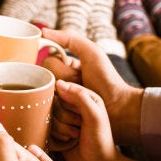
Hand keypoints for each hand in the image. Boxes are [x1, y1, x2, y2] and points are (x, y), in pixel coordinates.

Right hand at [41, 28, 143, 145]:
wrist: (119, 112)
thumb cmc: (107, 81)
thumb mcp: (92, 53)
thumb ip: (70, 39)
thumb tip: (42, 32)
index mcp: (61, 69)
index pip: (46, 66)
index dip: (60, 72)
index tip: (76, 76)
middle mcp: (55, 87)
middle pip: (42, 86)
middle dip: (63, 92)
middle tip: (80, 95)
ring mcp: (54, 107)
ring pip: (42, 107)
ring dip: (63, 111)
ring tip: (80, 113)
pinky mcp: (55, 126)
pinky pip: (46, 125)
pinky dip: (59, 127)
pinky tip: (74, 128)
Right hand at [51, 80, 120, 160]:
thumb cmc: (100, 140)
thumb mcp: (94, 115)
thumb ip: (79, 97)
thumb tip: (58, 83)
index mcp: (85, 98)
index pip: (64, 89)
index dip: (67, 102)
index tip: (79, 115)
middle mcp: (73, 107)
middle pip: (53, 103)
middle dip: (64, 118)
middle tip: (78, 128)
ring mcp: (64, 120)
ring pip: (48, 116)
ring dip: (60, 129)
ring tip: (74, 136)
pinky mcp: (56, 133)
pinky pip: (45, 129)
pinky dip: (54, 136)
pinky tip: (66, 143)